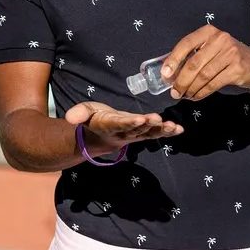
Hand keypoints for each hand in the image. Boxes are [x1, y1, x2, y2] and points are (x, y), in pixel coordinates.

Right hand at [65, 101, 182, 154]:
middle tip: (158, 119)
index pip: (120, 124)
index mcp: (110, 125)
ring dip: (162, 130)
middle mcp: (124, 133)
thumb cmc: (93, 119)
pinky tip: (179, 129)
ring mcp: (135, 135)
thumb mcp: (84, 112)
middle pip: (137, 130)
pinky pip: (156, 134)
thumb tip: (70, 118)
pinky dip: (168, 132)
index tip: (140, 119)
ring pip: (149, 133)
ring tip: (173, 126)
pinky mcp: (143, 134)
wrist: (100, 136)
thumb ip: (79, 113)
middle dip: (148, 125)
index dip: (130, 123)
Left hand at [162, 25, 249, 100]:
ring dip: (191, 88)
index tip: (165, 74)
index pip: (186, 44)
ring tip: (184, 95)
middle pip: (193, 63)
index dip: (173, 59)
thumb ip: (193, 55)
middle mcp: (219, 39)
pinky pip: (213, 83)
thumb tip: (169, 72)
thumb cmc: (227, 55)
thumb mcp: (211, 48)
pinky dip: (202, 92)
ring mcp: (230, 53)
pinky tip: (196, 96)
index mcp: (208, 32)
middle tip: (174, 92)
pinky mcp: (237, 69)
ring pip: (203, 75)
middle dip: (181, 80)